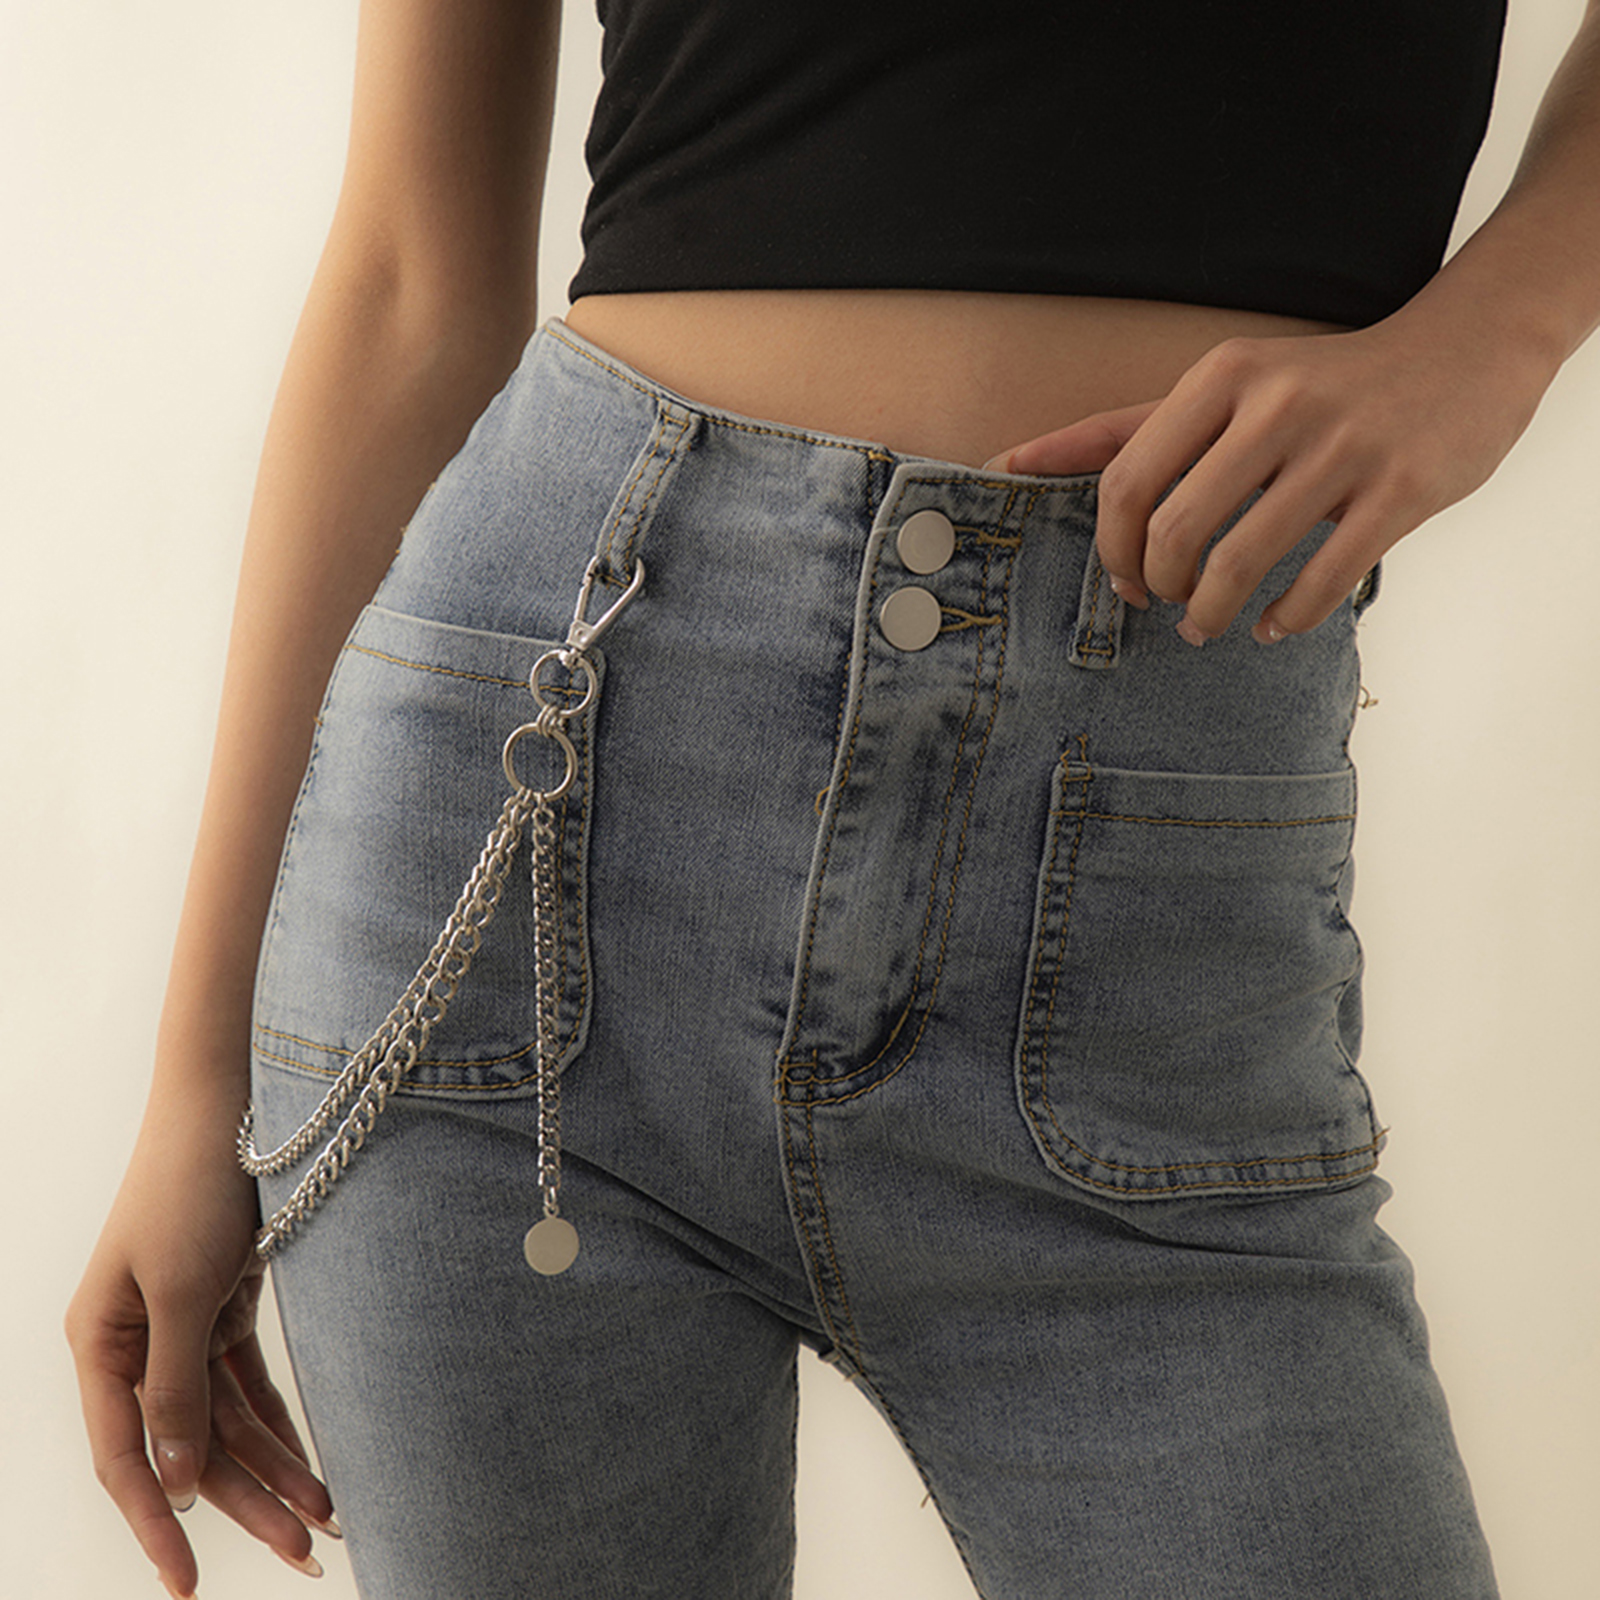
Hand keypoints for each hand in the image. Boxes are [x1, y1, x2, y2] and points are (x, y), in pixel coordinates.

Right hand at [66, 1100, 335, 1597]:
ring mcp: (180, 1326)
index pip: (125, 1457)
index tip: (185, 1586)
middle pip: (189, 1446)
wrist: (231, 1103)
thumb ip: (176, 1387)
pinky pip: (248, 1385)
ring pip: (225, 1422)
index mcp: (100, 1345)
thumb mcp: (181, 1291)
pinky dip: (281, 1422)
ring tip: (326, 1521)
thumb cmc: (190, 1186)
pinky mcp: (222, 1306)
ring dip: (275, 1468)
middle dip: (246, 1503)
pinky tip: (314, 1465)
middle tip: (305, 1555)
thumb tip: (176, 1479)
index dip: (157, 1522)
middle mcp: (134, 1345)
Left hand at [985, 310, 1554, 643]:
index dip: (1111, 547)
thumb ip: (1132, 427)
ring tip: (1208, 627)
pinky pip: (1319, 581)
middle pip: (1174, 529)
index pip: (1126, 480)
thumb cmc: (1322, 381)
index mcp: (1223, 376)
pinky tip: (1270, 625)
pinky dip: (1283, 620)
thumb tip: (1017, 461)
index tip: (1122, 580)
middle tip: (1168, 602)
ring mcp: (1343, 448)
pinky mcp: (1400, 492)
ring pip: (1239, 563)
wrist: (1469, 348)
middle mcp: (1278, 404)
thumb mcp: (1226, 383)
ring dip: (1211, 614)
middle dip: (1159, 585)